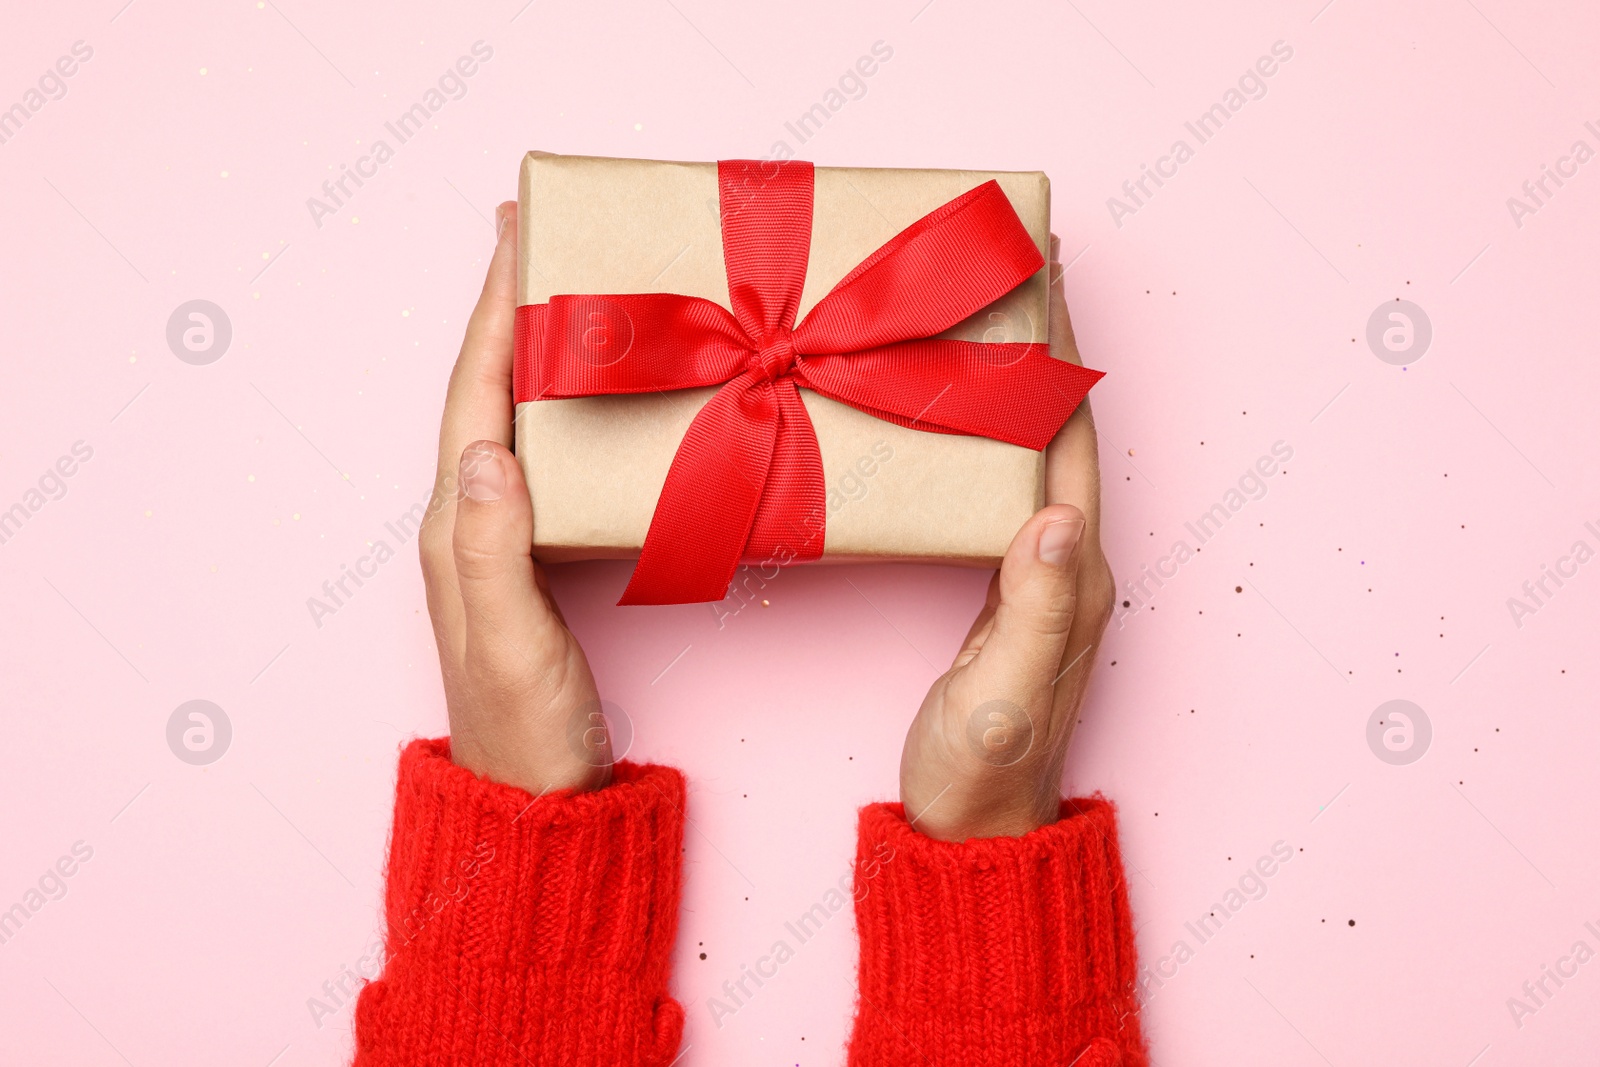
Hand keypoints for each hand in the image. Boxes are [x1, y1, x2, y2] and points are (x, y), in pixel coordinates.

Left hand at [418, 201, 613, 795]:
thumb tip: (488, 447)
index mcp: (459, 524)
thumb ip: (493, 546)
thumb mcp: (509, 638)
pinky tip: (593, 394)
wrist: (537, 801)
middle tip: (536, 237)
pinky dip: (564, 404)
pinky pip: (547, 453)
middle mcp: (472, 517)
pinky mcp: (539, 555)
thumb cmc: (525, 728)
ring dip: (535, 346)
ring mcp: (503, 536)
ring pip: (516, 414)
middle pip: (487, 386)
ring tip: (565, 290)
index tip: (514, 238)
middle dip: (509, 306)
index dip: (494, 312)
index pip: (474, 393)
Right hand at [900, 236, 1114, 840]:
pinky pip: (996, 484)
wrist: (972, 829)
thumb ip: (1037, 612)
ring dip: (1007, 377)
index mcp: (1073, 572)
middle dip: (1038, 341)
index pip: (1071, 436)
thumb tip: (1055, 513)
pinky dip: (978, 432)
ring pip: (1025, 449)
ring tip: (973, 315)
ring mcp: (1036, 573)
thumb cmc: (982, 771)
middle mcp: (1065, 560)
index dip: (1059, 353)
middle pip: (1055, 426)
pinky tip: (946, 414)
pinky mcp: (1002, 587)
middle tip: (1006, 269)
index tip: (1045, 275)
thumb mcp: (1002, 695)